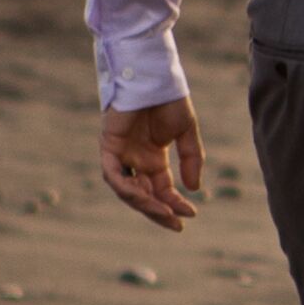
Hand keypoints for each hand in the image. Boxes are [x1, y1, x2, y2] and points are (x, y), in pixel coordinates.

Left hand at [101, 99, 203, 231]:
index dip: (175, 202)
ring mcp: (121, 154)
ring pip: (127, 190)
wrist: (155, 79)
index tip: (192, 214)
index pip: (162, 188)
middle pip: (144, 194)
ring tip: (164, 213)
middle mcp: (135, 159)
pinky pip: (113, 175)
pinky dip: (127, 188)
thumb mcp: (186, 134)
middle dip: (159, 211)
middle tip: (176, 225)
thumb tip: (194, 189)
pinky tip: (144, 197)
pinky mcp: (109, 146)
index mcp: (153, 157)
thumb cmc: (170, 101)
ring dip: (145, 203)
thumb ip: (191, 159)